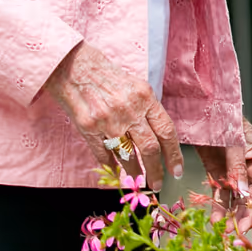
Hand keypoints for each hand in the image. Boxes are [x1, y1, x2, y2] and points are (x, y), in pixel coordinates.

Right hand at [44, 41, 182, 189]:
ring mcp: (107, 119)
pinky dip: (110, 166)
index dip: (174, 154)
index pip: (166, 131)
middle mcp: (128, 109)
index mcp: (145, 98)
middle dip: (157, 170)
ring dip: (134, 171)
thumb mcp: (136, 86)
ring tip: (138, 180)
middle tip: (158, 184)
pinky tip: (115, 171)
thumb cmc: (108, 77)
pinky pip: (103, 153)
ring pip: (127, 154)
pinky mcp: (88, 127)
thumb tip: (160, 138)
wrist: (75, 67)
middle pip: (149, 147)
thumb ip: (148, 110)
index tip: (177, 170)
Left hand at [199, 119, 251, 234]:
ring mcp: (236, 174)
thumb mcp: (234, 143)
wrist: (203, 110)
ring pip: (237, 201)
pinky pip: (221, 196)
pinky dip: (218, 208)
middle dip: (246, 217)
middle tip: (236, 233)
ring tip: (224, 231)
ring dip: (232, 216)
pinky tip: (215, 221)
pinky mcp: (219, 175)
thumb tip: (242, 194)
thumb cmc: (225, 120)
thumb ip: (237, 168)